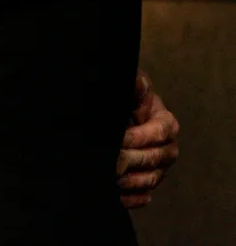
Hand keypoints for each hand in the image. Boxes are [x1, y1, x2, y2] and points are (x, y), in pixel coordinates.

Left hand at [117, 69, 179, 207]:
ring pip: (150, 179)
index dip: (139, 136)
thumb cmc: (126, 96)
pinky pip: (144, 197)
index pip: (160, 132)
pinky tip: (113, 194)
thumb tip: (135, 79)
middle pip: (154, 158)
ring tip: (108, 176)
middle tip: (109, 160)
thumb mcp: (131, 85)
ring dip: (129, 180)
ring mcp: (160, 168)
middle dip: (130, 159)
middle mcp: (168, 148)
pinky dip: (130, 198)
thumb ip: (135, 82)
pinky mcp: (148, 183)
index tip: (118, 137)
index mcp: (166, 123)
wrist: (119, 112)